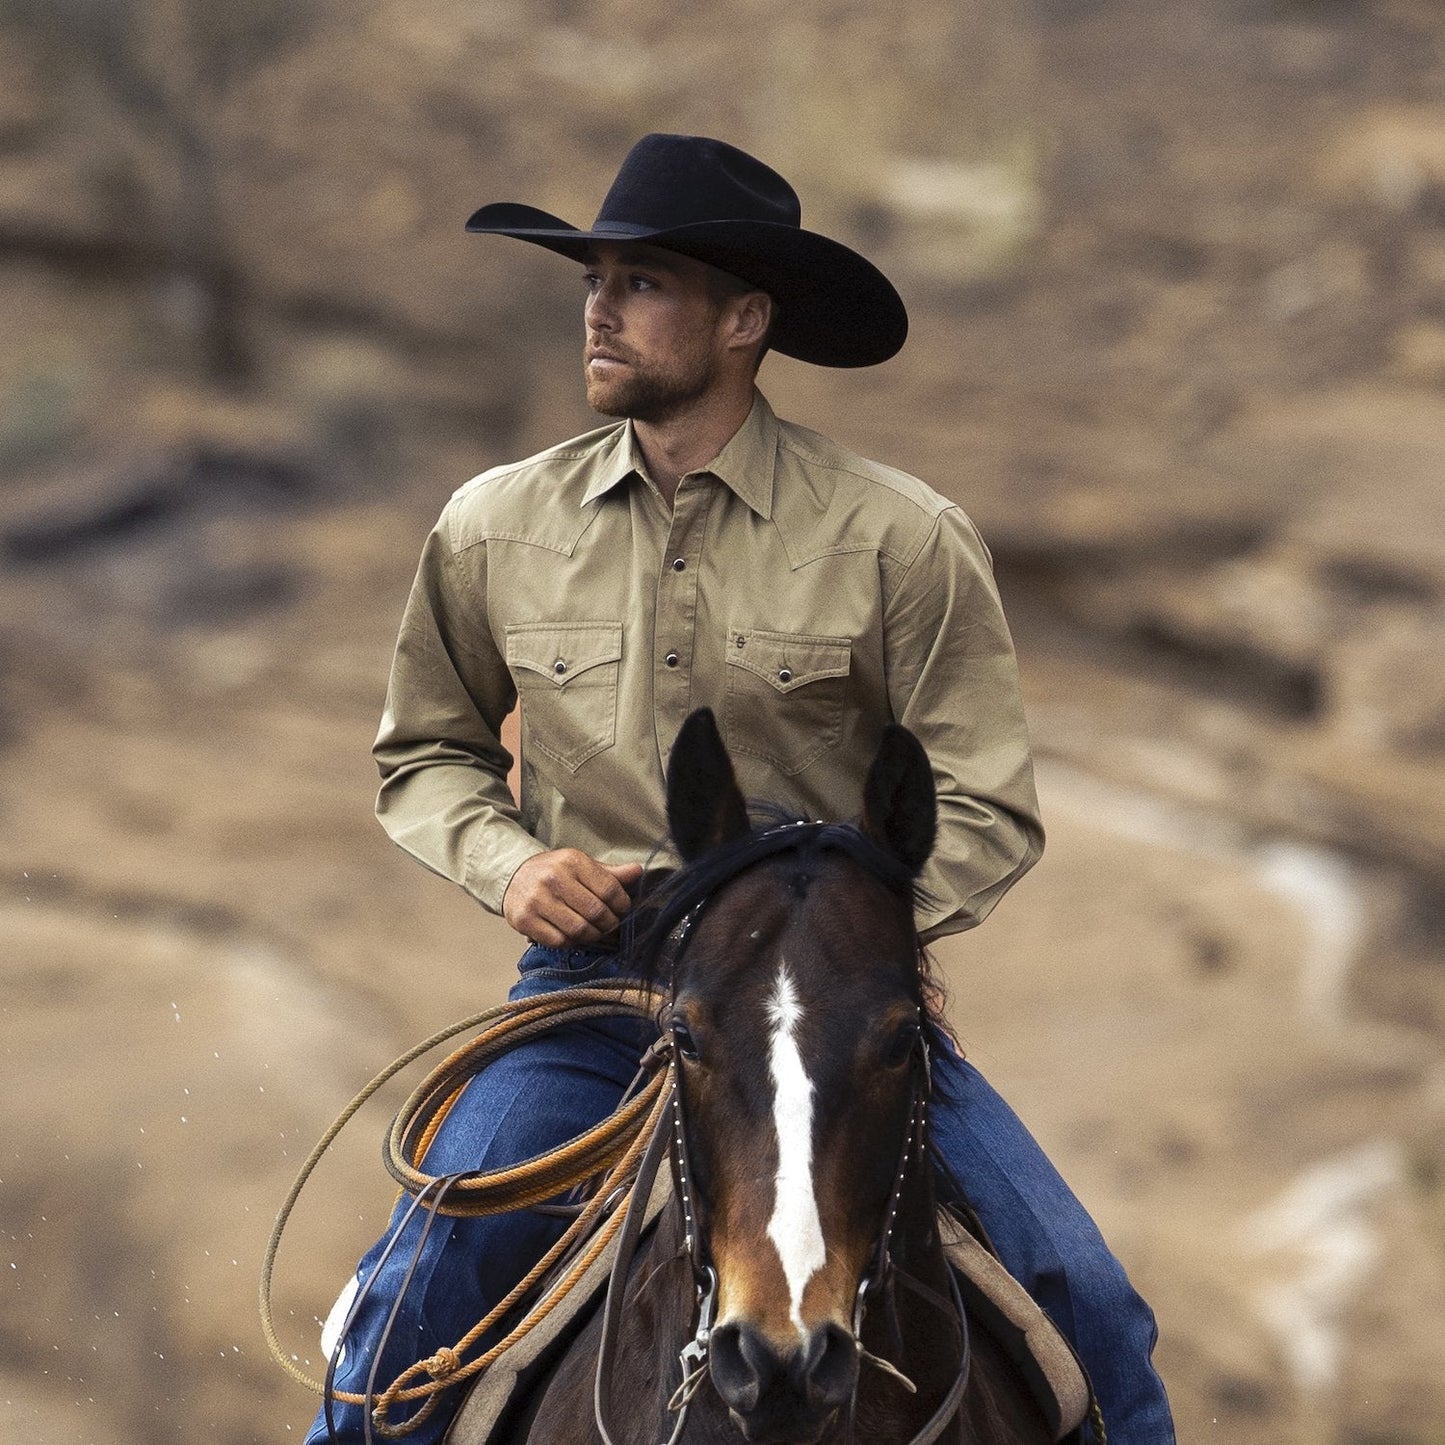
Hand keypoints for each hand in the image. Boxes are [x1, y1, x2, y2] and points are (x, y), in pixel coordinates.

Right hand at [502, 849, 645, 946]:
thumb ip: (609, 873)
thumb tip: (638, 871)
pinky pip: (559, 941)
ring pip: (579, 930)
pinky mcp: (524, 920)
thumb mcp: (581, 865)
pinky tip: (572, 935)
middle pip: (596, 912)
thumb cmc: (554, 872)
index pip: (609, 890)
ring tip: (594, 931)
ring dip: (592, 935)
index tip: (622, 910)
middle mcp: (553, 878)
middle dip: (609, 924)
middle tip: (610, 925)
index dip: (622, 905)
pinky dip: (571, 942)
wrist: (513, 876)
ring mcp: (537, 900)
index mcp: (572, 861)